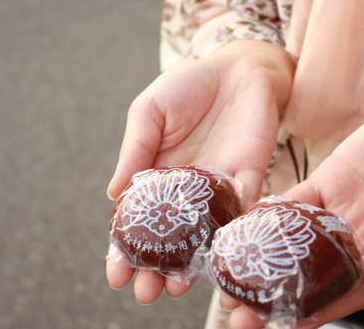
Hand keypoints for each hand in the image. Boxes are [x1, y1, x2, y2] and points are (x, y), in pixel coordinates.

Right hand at [105, 39, 294, 303]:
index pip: (140, 217)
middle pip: (172, 235)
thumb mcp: (150, 111)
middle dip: (158, 265)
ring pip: (205, 231)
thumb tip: (113, 194)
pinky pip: (244, 208)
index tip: (116, 274)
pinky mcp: (250, 174)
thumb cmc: (187, 85)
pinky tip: (221, 254)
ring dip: (192, 261)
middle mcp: (188, 186)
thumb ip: (135, 149)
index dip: (126, 246)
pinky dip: (235, 231)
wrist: (236, 68)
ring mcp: (219, 183)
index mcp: (159, 171)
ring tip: (178, 286)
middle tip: (147, 294)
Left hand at [225, 106, 363, 327]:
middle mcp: (352, 243)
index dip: (307, 313)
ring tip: (229, 274)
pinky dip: (269, 214)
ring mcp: (335, 214)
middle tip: (235, 309)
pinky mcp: (322, 185)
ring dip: (261, 256)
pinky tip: (246, 227)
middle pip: (306, 273)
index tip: (275, 327)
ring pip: (292, 239)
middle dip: (270, 292)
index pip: (338, 296)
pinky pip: (292, 202)